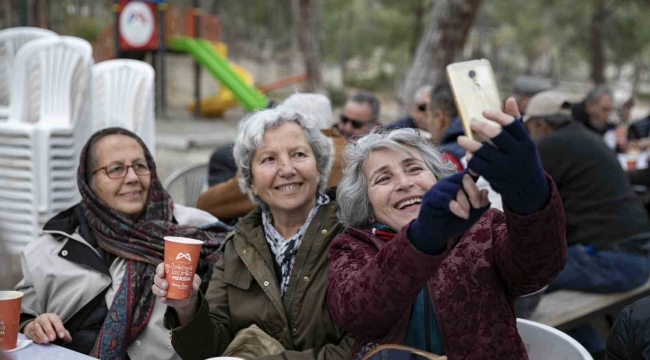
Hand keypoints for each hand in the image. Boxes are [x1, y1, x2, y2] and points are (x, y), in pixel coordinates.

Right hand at [23, 313, 71, 344]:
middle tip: (53, 339)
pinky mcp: (29, 330)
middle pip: (45, 323)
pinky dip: (36, 338)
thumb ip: (64, 333)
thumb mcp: (57, 327)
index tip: (62, 336)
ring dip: (42, 335)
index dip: (59, 328)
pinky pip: (32, 334)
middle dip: (49, 331)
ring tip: (46, 341)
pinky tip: (40, 342)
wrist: (36, 324)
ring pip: (37, 328)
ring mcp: (35, 324)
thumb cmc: (50, 325)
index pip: (56, 321)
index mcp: (51, 316)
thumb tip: (69, 339)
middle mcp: (42, 318)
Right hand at [152, 263, 200, 322]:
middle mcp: (164, 278)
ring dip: (158, 289)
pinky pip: (158, 297)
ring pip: (155, 287)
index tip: (162, 272)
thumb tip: (194, 286)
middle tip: (166, 285)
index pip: (161, 267)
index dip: (160, 269)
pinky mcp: (162, 297)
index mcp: (170, 271)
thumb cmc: (190, 284)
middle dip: (159, 281)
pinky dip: (160, 298)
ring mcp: (162, 288)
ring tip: (165, 292)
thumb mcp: (195, 281)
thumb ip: (195, 281)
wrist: (189, 298)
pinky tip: (165, 298)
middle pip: (156, 277)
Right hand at [408, 171, 489, 253]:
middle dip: (474, 193)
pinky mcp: (430, 197)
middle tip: (476, 206)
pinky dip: (456, 207)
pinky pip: (445, 198)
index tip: (481, 175)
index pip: (468, 173)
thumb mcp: (473, 214)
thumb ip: (481, 204)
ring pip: (456, 188)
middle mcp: (448, 183)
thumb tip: (485, 191)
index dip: (476, 171)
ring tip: (466, 215)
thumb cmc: (454, 221)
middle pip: (464, 178)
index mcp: (459, 184)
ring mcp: (438, 188)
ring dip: (465, 203)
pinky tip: (462, 215)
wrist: (436, 234)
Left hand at [458, 97, 548, 214]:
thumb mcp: (524, 141)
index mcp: (526, 142)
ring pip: (484, 152)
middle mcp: (517, 153)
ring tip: (461, 139)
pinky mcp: (496, 177)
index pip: (512, 124)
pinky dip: (471, 159)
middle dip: (481, 127)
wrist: (528, 188)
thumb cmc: (523, 157)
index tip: (484, 112)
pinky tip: (468, 155)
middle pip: (497, 136)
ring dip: (469, 144)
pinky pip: (479, 166)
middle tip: (471, 122)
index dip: (497, 116)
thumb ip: (516, 121)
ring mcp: (506, 166)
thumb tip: (510, 99)